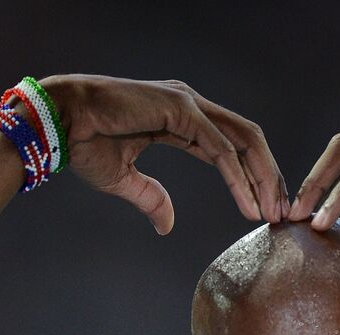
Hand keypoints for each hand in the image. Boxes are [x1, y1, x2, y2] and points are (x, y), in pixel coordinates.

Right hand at [39, 75, 287, 233]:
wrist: (58, 121)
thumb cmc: (84, 143)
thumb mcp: (124, 180)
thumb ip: (151, 197)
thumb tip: (168, 225)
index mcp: (182, 118)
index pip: (232, 147)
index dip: (252, 177)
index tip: (264, 209)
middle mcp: (191, 107)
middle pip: (248, 141)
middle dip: (269, 177)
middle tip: (281, 213)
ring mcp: (189, 104)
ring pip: (244, 142)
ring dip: (263, 178)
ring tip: (272, 212)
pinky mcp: (182, 109)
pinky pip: (221, 150)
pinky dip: (239, 179)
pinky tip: (249, 205)